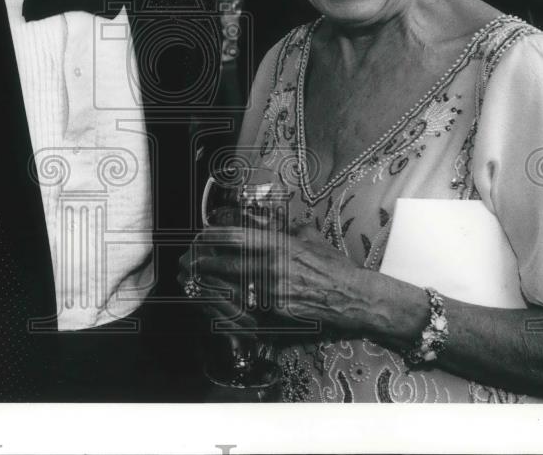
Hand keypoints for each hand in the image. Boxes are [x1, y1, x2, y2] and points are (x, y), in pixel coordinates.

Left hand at [186, 224, 374, 338]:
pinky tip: (213, 306)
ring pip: (229, 291)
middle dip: (203, 262)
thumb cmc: (336, 268)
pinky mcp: (276, 319)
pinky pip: (242, 314)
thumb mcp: (312, 239)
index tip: (200, 236)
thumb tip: (279, 222)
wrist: (354, 299)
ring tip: (193, 283)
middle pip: (226, 265)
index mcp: (279, 247)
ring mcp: (272, 297)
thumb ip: (291, 229)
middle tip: (188, 261)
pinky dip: (224, 309)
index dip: (214, 237)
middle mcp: (272, 270)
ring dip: (208, 286)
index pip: (237, 238)